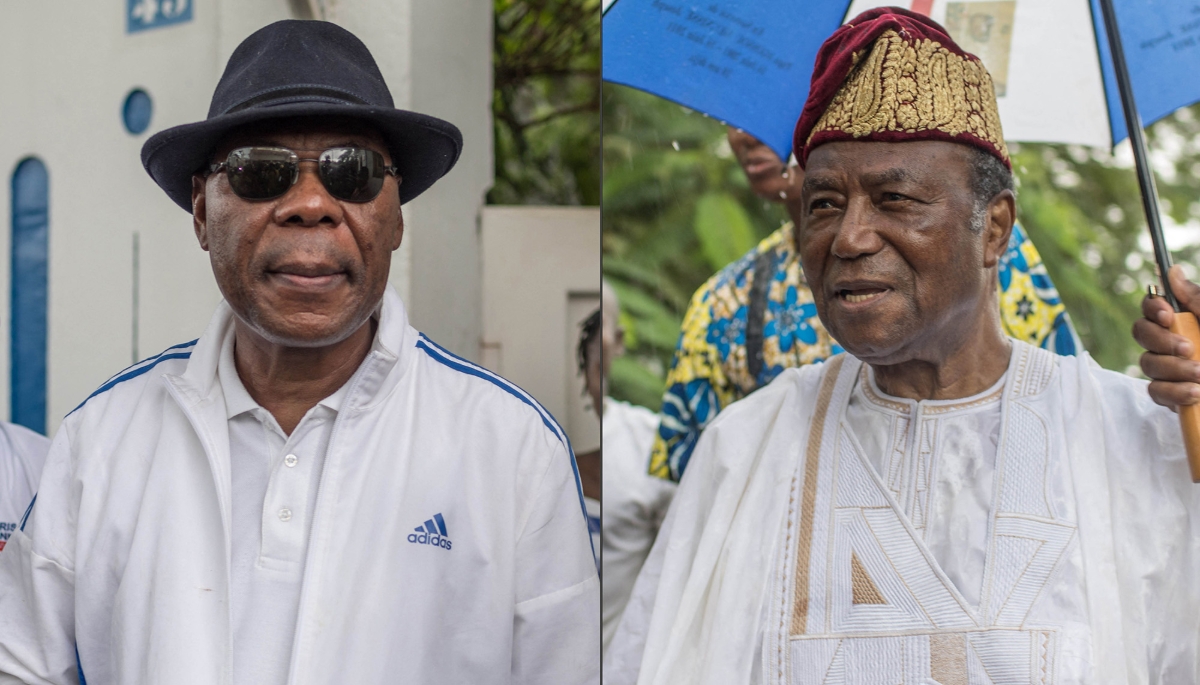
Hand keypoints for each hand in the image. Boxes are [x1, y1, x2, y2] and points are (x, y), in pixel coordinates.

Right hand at [1133, 265, 1199, 410]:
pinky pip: (1156, 391)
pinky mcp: (1174, 395)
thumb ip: (1198, 299)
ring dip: (1173, 368)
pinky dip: (1174, 392)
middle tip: (1189, 348)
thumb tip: (1173, 271)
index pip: (1152, 307)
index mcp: (1187, 320)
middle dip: (1161, 341)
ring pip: (1147, 363)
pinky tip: (1196, 392)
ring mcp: (1172, 369)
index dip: (1152, 308)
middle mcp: (1175, 342)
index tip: (1168, 315)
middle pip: (1141, 332)